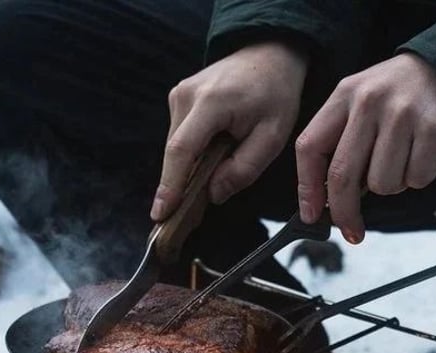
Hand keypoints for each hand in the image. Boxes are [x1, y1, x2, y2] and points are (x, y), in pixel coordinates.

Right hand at [151, 42, 308, 221]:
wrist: (268, 55)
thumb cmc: (274, 95)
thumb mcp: (272, 137)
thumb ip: (244, 169)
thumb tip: (213, 194)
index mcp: (211, 103)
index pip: (182, 151)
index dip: (170, 186)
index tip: (160, 213)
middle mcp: (186, 96)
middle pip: (176, 153)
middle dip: (180, 185)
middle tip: (191, 215)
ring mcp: (179, 95)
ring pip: (177, 148)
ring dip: (190, 169)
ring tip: (213, 179)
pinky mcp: (178, 99)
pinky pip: (180, 138)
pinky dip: (192, 156)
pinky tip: (210, 161)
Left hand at [295, 52, 435, 243]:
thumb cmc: (389, 100)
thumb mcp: (354, 108)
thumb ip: (335, 148)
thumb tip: (320, 206)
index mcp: (343, 96)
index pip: (311, 148)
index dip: (308, 189)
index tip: (312, 216)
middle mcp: (370, 101)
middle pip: (343, 176)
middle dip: (345, 212)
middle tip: (352, 231)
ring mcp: (403, 113)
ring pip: (382, 184)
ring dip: (390, 185)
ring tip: (398, 161)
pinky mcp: (435, 127)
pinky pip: (416, 180)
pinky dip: (417, 178)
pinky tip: (419, 155)